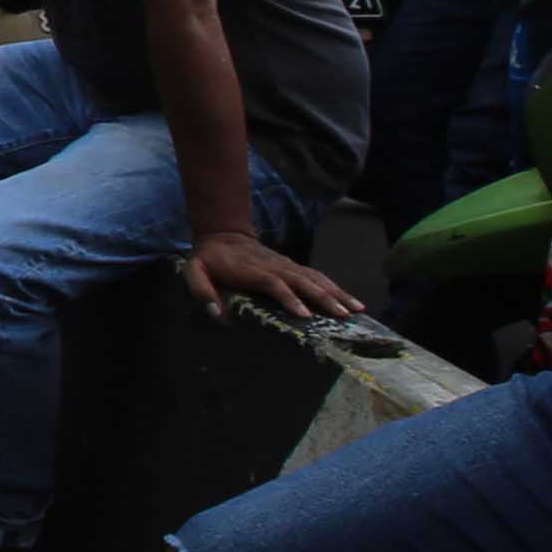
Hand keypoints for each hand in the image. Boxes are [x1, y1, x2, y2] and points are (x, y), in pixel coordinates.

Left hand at [182, 233, 362, 322]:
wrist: (223, 235)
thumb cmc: (210, 259)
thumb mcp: (195, 271)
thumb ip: (201, 290)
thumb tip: (216, 313)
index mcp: (253, 270)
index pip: (275, 284)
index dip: (290, 298)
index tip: (305, 314)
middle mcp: (275, 266)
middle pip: (303, 281)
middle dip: (324, 298)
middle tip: (342, 316)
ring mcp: (287, 266)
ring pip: (316, 278)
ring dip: (336, 293)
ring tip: (356, 310)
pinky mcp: (293, 267)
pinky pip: (318, 277)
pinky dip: (335, 287)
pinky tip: (350, 300)